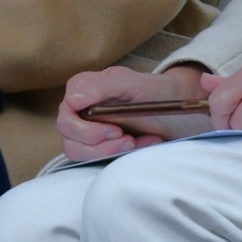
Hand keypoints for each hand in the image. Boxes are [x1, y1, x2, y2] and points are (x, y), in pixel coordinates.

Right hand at [56, 65, 210, 161]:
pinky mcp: (97, 144)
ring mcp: (86, 128)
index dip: (86, 128)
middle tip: (127, 139)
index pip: (66, 113)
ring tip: (134, 142)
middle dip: (99, 144)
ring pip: (78, 151)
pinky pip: (95, 158)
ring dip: (108, 151)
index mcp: (82, 88)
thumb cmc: (152, 90)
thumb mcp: (131, 82)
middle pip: (68, 136)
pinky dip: (118, 155)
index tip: (115, 130)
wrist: (175, 106)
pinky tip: (140, 144)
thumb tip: (72, 101)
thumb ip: (102, 87)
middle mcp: (79, 108)